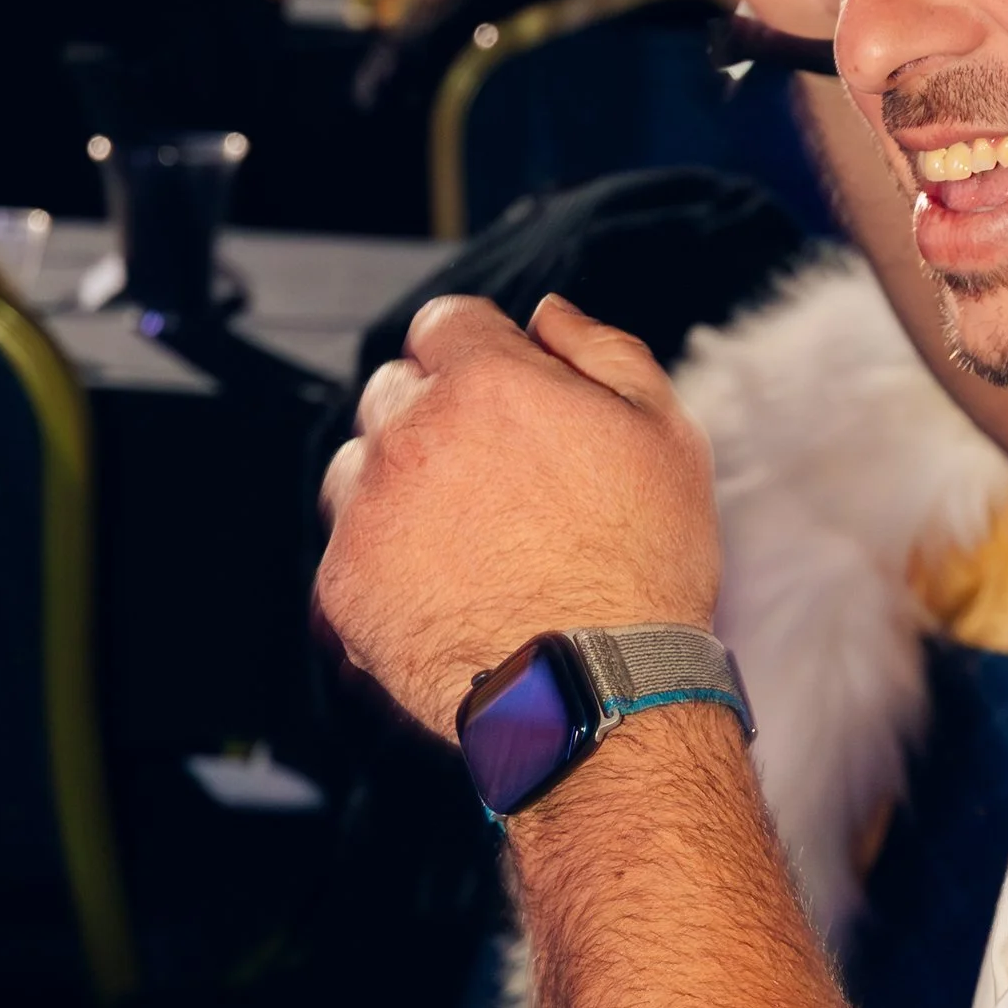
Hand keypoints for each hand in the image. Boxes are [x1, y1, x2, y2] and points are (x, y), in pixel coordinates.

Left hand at [317, 294, 720, 738]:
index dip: (478, 354)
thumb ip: (600, 351)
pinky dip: (385, 559)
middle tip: (496, 479)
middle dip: (436, 417)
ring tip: (468, 539)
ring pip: (358, 465)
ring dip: (398, 484)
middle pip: (393, 390)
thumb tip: (547, 315)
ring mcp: (369, 510)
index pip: (444, 323)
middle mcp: (412, 435)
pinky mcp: (345, 582)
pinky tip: (447, 588)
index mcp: (487, 382)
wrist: (598, 691)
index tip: (501, 395)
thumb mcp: (663, 434)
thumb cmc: (642, 566)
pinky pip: (348, 546)